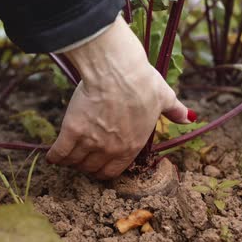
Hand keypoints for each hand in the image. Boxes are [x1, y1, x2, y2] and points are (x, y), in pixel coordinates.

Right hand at [45, 16, 194, 178]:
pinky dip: (54, 157)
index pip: (114, 171)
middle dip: (87, 166)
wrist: (117, 71)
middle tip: (82, 157)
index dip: (105, 168)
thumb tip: (189, 117)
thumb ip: (175, 110)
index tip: (99, 162)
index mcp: (132, 145)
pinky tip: (52, 156)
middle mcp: (111, 149)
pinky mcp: (72, 131)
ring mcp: (91, 142)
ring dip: (71, 161)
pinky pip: (59, 154)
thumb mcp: (164, 96)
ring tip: (67, 154)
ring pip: (76, 163)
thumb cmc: (142, 81)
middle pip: (93, 170)